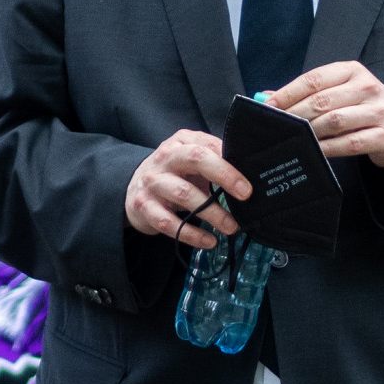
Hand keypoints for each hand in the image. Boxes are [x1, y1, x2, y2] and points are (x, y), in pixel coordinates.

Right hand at [125, 129, 249, 247]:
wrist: (134, 190)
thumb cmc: (174, 174)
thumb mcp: (191, 161)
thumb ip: (215, 161)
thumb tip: (250, 173)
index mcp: (181, 142)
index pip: (208, 145)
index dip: (230, 162)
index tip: (249, 181)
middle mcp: (165, 157)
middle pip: (195, 159)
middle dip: (224, 175)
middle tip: (246, 194)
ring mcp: (153, 182)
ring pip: (185, 194)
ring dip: (212, 213)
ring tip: (231, 227)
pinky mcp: (144, 206)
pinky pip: (169, 222)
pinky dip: (191, 234)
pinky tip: (209, 241)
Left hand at [268, 60, 383, 169]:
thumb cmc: (363, 107)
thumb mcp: (341, 92)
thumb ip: (308, 93)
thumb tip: (267, 97)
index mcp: (353, 71)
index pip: (314, 79)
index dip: (287, 93)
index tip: (268, 106)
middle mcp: (367, 87)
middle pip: (322, 101)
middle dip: (295, 115)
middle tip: (277, 126)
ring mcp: (378, 111)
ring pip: (334, 121)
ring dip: (309, 132)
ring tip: (293, 138)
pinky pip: (349, 143)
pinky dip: (327, 148)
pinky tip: (314, 151)